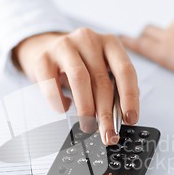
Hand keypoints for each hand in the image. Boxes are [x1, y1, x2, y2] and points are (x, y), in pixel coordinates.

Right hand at [13, 28, 138, 144]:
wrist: (44, 47)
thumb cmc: (79, 62)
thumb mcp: (101, 68)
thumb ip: (114, 87)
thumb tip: (121, 116)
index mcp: (110, 43)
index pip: (125, 71)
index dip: (129, 97)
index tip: (130, 119)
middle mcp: (89, 40)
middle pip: (102, 80)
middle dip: (106, 113)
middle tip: (108, 134)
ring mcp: (64, 46)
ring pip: (80, 80)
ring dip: (86, 109)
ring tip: (88, 126)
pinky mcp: (43, 58)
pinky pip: (52, 84)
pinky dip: (60, 101)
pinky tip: (65, 108)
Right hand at [121, 15, 173, 84]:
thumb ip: (170, 62)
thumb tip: (169, 60)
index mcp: (163, 52)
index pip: (138, 43)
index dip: (128, 41)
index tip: (121, 39)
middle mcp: (169, 34)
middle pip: (148, 30)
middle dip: (146, 35)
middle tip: (147, 41)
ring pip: (167, 26)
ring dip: (168, 33)